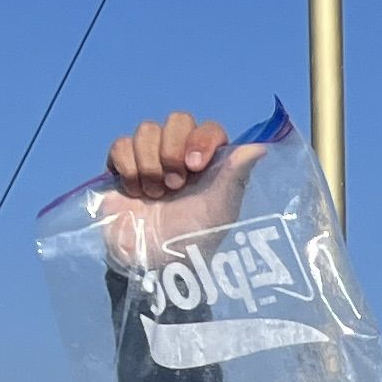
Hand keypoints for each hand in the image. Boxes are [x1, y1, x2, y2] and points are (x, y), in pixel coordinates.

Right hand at [94, 111, 248, 264]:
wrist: (154, 261)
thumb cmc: (194, 238)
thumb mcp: (222, 209)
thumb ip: (236, 174)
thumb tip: (261, 147)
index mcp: (209, 162)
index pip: (207, 128)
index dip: (200, 139)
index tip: (195, 166)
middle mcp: (181, 154)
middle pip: (176, 119)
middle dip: (172, 151)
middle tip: (174, 185)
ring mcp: (150, 158)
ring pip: (146, 130)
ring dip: (150, 163)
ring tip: (155, 194)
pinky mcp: (122, 167)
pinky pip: (120, 145)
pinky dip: (128, 167)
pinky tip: (135, 191)